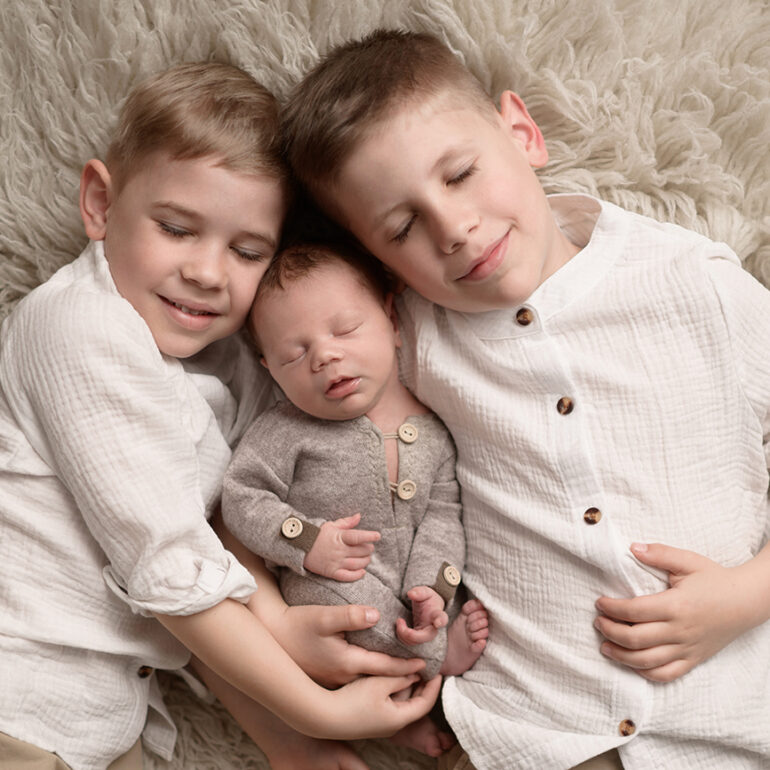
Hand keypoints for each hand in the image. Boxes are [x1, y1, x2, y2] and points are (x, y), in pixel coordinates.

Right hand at [273, 603, 425, 686]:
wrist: (270, 636)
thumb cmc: (297, 624)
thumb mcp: (324, 616)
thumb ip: (352, 615)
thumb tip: (377, 615)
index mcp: (346, 662)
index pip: (385, 667)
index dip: (408, 665)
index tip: (427, 665)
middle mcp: (342, 677)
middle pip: (381, 683)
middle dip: (404, 680)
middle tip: (425, 676)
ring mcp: (333, 682)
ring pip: (370, 687)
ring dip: (390, 682)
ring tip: (409, 678)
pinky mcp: (327, 680)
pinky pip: (358, 686)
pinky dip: (374, 681)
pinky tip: (380, 676)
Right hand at [304, 513, 379, 580]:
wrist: (300, 547)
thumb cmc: (317, 535)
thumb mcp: (331, 525)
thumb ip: (347, 522)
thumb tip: (359, 516)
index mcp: (339, 537)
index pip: (358, 536)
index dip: (369, 536)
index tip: (378, 536)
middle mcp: (339, 550)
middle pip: (361, 551)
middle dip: (368, 549)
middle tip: (369, 548)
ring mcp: (335, 562)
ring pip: (357, 564)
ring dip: (365, 561)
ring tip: (367, 558)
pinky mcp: (331, 572)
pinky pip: (347, 576)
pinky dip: (357, 575)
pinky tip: (362, 572)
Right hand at [325, 673, 441, 739]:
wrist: (323, 716)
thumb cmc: (352, 700)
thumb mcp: (379, 683)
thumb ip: (400, 676)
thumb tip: (417, 672)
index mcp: (399, 719)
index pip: (426, 703)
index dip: (434, 686)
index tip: (438, 670)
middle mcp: (393, 725)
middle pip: (416, 704)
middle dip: (423, 686)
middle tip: (427, 667)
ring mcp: (381, 724)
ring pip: (402, 703)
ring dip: (408, 687)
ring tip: (411, 668)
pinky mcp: (370, 719)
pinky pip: (390, 704)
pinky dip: (396, 691)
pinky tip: (391, 677)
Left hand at [395, 585, 447, 645]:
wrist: (428, 606)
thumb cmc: (428, 599)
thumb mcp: (425, 592)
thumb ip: (419, 592)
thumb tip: (410, 594)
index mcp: (437, 614)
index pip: (442, 618)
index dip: (441, 621)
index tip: (438, 623)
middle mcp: (433, 627)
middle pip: (427, 636)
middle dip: (412, 634)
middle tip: (399, 621)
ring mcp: (426, 634)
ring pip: (416, 641)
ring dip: (403, 634)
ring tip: (399, 621)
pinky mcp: (418, 638)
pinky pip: (410, 642)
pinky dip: (402, 636)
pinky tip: (400, 625)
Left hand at [594, 542, 769, 681]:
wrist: (746, 602)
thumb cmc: (714, 579)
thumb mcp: (688, 561)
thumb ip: (659, 554)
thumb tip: (632, 547)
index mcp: (676, 605)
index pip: (634, 611)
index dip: (611, 608)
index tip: (599, 602)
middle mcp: (680, 631)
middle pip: (636, 639)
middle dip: (610, 631)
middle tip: (598, 622)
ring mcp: (687, 648)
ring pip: (647, 661)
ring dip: (621, 655)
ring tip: (605, 646)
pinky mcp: (694, 659)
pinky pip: (667, 674)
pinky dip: (646, 672)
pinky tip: (632, 663)